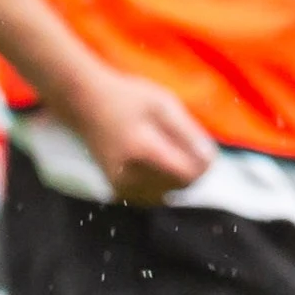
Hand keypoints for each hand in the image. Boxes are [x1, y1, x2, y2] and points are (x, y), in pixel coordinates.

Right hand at [53, 66, 218, 203]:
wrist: (86, 105)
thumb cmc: (127, 97)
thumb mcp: (163, 103)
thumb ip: (189, 132)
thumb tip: (209, 159)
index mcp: (142, 150)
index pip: (189, 174)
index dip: (203, 162)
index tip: (200, 144)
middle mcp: (130, 174)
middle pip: (181, 186)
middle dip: (191, 168)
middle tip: (182, 142)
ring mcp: (122, 185)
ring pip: (170, 193)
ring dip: (177, 175)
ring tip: (165, 149)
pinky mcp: (118, 191)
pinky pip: (155, 196)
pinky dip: (162, 183)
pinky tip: (155, 162)